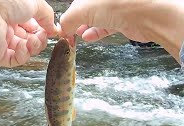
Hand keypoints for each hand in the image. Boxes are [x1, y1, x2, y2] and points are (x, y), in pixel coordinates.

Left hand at [0, 0, 56, 66]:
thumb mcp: (32, 1)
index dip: (43, 28)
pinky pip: (16, 59)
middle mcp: (7, 27)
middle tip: (42, 35)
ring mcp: (2, 41)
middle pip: (30, 38)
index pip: (31, 24)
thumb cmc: (2, 2)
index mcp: (12, 12)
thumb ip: (46, 14)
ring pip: (25, 50)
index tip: (51, 30)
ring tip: (34, 40)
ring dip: (34, 46)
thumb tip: (52, 26)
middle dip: (40, 38)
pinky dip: (24, 54)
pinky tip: (24, 46)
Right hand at [59, 0, 183, 62]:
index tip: (63, 30)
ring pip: (95, 19)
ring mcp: (114, 9)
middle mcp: (104, 0)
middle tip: (70, 34)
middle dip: (75, 23)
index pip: (76, 5)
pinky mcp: (121, 21)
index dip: (68, 17)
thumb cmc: (118, 5)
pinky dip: (95, 33)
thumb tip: (63, 29)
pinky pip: (105, 27)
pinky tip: (88, 37)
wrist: (146, 16)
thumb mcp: (82, 10)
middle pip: (85, 12)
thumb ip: (68, 19)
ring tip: (78, 36)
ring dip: (84, 29)